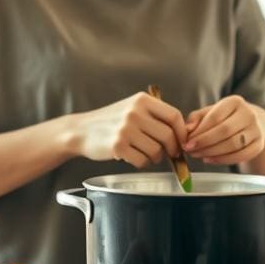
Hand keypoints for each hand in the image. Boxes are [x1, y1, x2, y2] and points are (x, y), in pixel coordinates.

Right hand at [73, 92, 187, 168]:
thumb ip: (154, 116)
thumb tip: (182, 134)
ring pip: (156, 151)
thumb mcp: (132, 108)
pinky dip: (142, 163)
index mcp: (142, 100)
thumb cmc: (111, 121)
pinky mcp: (118, 146)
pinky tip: (135, 157)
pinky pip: (142, 161)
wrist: (82, 130)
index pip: (174, 116)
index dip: (182, 132)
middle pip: (168, 135)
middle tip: (170, 154)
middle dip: (172, 149)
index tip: (182, 141)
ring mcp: (125, 129)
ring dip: (156, 158)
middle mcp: (135, 112)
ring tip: (147, 154)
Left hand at [183, 95, 264, 164]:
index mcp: (235, 102)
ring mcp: (256, 130)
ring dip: (212, 152)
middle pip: (224, 131)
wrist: (254, 123)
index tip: (187, 142)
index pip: (215, 117)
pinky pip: (241, 155)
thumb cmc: (226, 117)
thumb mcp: (211, 111)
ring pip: (233, 145)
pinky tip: (210, 159)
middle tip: (190, 150)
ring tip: (198, 155)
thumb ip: (197, 118)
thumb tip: (187, 129)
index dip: (200, 131)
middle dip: (205, 143)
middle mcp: (248, 114)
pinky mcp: (259, 145)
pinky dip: (223, 160)